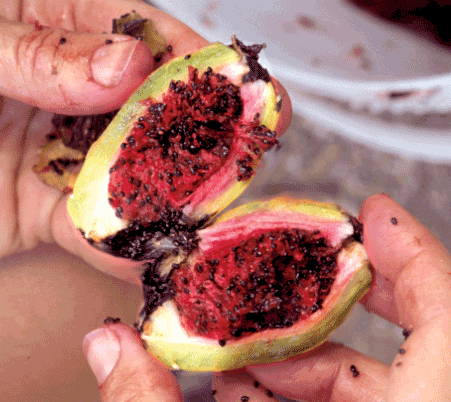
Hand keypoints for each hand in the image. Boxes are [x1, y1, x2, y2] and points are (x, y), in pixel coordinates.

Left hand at [0, 0, 290, 283]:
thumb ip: (38, 49)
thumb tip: (126, 65)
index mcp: (53, 23)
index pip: (144, 34)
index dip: (198, 63)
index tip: (247, 89)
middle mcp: (69, 88)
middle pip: (150, 111)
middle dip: (198, 138)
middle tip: (242, 161)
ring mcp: (61, 150)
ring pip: (131, 174)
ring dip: (169, 199)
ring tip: (209, 216)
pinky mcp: (44, 206)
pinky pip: (91, 226)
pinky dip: (120, 244)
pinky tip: (150, 255)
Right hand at [82, 194, 450, 400]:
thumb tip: (109, 346)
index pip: (446, 317)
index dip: (414, 254)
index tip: (373, 212)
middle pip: (418, 336)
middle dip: (342, 291)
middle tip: (299, 261)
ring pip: (373, 377)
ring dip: (302, 348)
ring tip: (243, 335)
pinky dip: (299, 388)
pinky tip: (247, 381)